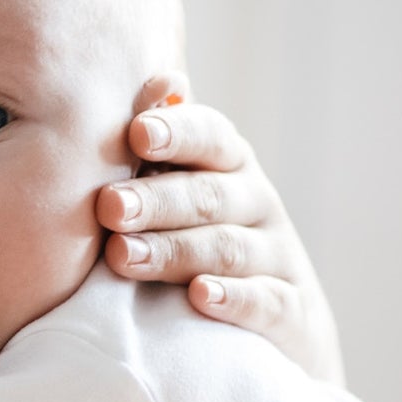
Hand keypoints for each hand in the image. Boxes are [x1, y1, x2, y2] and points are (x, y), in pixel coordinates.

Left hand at [96, 74, 345, 384]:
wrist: (273, 323)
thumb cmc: (200, 238)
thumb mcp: (180, 188)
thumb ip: (162, 144)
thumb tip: (159, 78)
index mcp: (227, 165)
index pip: (210, 136)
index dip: (177, 131)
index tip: (137, 132)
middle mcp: (257, 203)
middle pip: (208, 196)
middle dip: (157, 200)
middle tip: (109, 207)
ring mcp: (277, 258)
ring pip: (227, 249)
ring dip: (173, 251)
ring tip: (123, 258)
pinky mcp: (291, 312)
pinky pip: (266, 302)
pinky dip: (234, 298)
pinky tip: (200, 296)